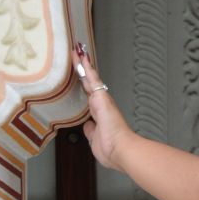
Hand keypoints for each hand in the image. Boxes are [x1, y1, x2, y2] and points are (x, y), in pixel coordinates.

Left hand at [73, 42, 133, 169]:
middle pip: (88, 83)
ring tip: (76, 50)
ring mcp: (101, 99)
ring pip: (89, 77)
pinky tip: (80, 55)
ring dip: (82, 64)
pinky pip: (91, 77)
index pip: (89, 97)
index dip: (84, 87)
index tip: (80, 80)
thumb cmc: (112, 149)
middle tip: (77, 57)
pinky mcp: (101, 95)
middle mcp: (101, 104)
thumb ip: (91, 131)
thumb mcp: (95, 140)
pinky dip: (85, 66)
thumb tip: (88, 126)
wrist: (122, 149)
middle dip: (82, 71)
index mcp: (100, 115)